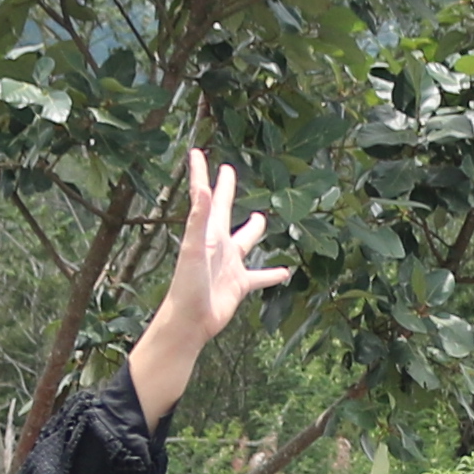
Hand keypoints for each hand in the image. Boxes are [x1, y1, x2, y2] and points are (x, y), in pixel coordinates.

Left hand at [120, 151, 288, 415]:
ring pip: (245, 242)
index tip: (197, 152)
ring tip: (262, 219)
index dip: (201, 174)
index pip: (204, 196)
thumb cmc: (188, 285)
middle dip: (226, 191)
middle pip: (224, 210)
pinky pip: (260, 277)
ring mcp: (229, 264)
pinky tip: (286, 272)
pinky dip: (272, 274)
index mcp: (207, 232)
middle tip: (229, 171)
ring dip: (253, 231)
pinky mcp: (239, 284)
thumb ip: (199, 219)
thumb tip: (205, 189)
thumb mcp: (194, 249)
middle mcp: (218, 244)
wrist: (190, 321)